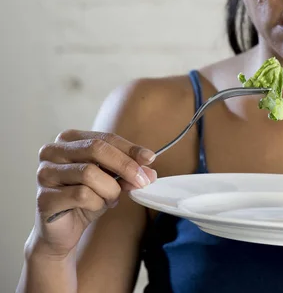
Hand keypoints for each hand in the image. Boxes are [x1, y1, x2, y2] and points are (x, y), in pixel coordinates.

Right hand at [27, 130, 156, 259]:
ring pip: (90, 173)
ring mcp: (44, 173)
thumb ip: (129, 172)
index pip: (105, 138)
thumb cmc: (86, 200)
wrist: (63, 232)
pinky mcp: (44, 197)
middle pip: (96, 148)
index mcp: (69, 140)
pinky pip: (82, 195)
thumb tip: (150, 171)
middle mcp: (52, 151)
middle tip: (143, 180)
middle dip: (125, 165)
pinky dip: (97, 203)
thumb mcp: (112, 181)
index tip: (150, 159)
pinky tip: (96, 207)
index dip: (130, 148)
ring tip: (110, 199)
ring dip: (110, 189)